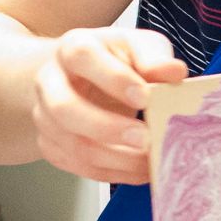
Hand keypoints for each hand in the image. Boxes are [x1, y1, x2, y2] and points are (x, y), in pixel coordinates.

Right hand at [33, 27, 187, 184]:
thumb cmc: (117, 60)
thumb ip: (155, 58)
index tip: (145, 97)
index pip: (82, 57)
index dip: (114, 78)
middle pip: (64, 108)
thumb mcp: (140, 48)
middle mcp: (51, 81)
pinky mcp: (51, 143)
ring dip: (115, 159)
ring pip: (71, 144)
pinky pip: (77, 165)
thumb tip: (174, 72)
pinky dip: (112, 173)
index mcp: (74, 48)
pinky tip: (139, 170)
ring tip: (150, 161)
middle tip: (145, 139)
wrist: (87, 77)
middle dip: (107, 128)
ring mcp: (46, 115)